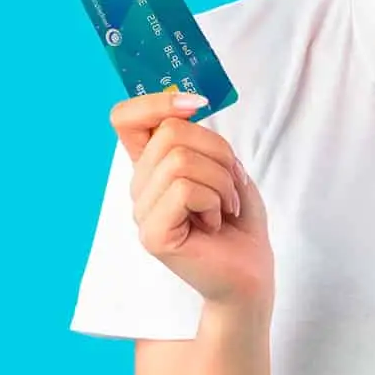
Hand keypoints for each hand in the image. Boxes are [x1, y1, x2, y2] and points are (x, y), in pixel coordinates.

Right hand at [111, 92, 273, 310]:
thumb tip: (187, 102)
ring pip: (180, 161)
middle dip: (219, 153)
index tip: (197, 104)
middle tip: (230, 186)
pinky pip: (186, 191)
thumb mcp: (225, 167)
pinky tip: (215, 224)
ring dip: (221, 181)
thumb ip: (200, 139)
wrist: (250, 273)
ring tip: (224, 207)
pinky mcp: (153, 235)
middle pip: (170, 132)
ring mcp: (142, 212)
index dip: (157, 101)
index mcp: (152, 166)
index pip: (125, 118)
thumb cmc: (239, 221)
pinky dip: (215, 202)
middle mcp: (140, 187)